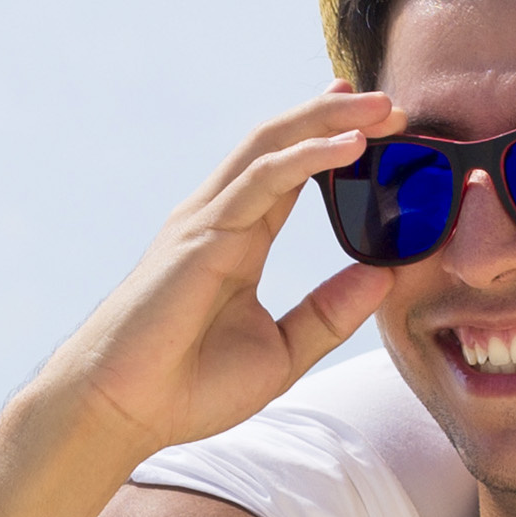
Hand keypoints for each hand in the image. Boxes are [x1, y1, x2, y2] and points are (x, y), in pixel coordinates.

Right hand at [38, 90, 400, 457]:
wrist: (123, 411)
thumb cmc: (188, 388)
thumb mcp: (282, 352)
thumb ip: (329, 313)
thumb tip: (384, 276)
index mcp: (238, 241)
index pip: (288, 172)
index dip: (329, 141)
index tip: (378, 125)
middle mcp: (221, 219)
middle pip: (280, 144)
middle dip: (336, 116)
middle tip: (393, 106)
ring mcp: (208, 221)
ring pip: (271, 146)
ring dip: (328, 120)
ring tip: (382, 107)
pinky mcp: (202, 233)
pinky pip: (262, 180)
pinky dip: (308, 155)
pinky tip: (350, 144)